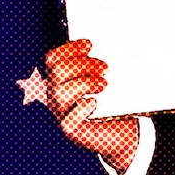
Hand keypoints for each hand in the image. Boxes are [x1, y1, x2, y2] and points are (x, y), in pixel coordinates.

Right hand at [45, 39, 138, 172]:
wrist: (120, 129)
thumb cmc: (113, 99)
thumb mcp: (109, 78)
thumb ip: (106, 64)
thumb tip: (121, 45)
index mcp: (62, 78)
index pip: (53, 58)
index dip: (68, 48)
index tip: (89, 45)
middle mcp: (57, 93)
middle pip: (57, 71)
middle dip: (82, 65)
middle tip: (105, 67)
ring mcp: (61, 112)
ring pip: (60, 93)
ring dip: (84, 83)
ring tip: (104, 84)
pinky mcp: (70, 129)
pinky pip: (68, 120)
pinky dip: (81, 108)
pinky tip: (93, 103)